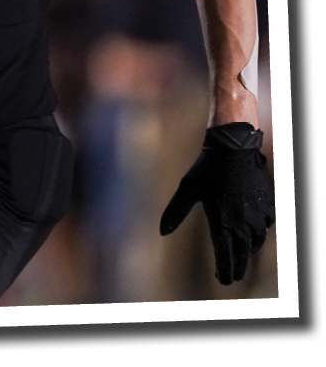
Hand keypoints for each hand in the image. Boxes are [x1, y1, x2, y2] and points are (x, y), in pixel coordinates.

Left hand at [160, 122, 274, 284]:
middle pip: (242, 255)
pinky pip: (264, 228)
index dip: (224, 270)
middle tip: (231, 277)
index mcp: (223, 221)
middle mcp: (243, 223)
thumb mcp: (187, 189)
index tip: (222, 279)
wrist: (234, 148)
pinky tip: (251, 235)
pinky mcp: (268, 207)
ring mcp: (258, 216)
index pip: (226, 256)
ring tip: (240, 257)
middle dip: (237, 268)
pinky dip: (257, 235)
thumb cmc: (207, 168)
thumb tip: (161, 232)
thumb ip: (175, 212)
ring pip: (255, 243)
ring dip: (248, 253)